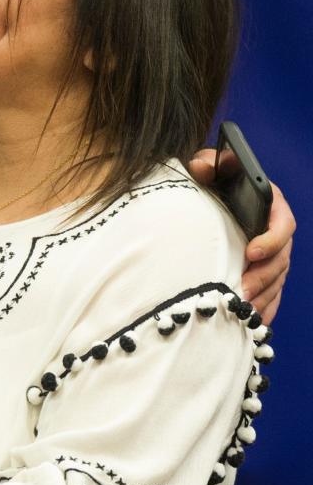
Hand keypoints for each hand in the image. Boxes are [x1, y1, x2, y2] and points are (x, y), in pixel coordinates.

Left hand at [189, 149, 294, 323]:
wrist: (214, 195)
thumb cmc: (216, 179)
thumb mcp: (211, 166)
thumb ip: (208, 163)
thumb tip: (201, 167)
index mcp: (272, 205)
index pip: (283, 224)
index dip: (272, 239)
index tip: (252, 251)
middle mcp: (277, 231)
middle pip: (281, 259)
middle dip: (263, 277)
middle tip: (242, 290)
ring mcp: (273, 253)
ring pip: (276, 280)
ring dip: (262, 295)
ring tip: (241, 308)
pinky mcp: (264, 271)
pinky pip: (271, 293)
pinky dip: (263, 307)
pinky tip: (250, 321)